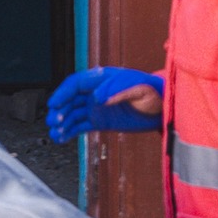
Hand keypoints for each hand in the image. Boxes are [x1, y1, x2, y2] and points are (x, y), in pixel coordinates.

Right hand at [47, 67, 163, 141]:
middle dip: (59, 110)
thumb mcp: (139, 87)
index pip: (76, 84)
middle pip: (70, 99)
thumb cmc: (154, 92)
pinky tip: (61, 138)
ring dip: (62, 123)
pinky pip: (80, 125)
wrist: (163, 108)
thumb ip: (118, 90)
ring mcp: (97, 107)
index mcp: (102, 80)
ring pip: (72, 114)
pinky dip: (69, 131)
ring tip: (55, 134)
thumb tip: (98, 97)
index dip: (62, 93)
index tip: (54, 104)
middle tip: (55, 122)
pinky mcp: (100, 121)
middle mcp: (96, 92)